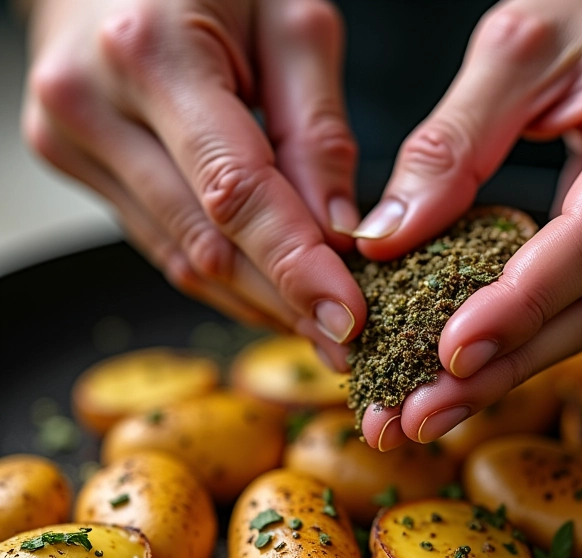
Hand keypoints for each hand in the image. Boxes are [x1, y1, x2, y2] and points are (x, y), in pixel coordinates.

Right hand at [23, 0, 365, 368]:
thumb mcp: (289, 20)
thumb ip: (316, 129)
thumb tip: (339, 232)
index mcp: (152, 51)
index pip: (235, 192)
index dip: (295, 266)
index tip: (348, 318)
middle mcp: (94, 104)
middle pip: (206, 243)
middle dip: (283, 303)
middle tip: (345, 343)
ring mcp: (73, 141)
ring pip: (182, 258)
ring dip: (256, 301)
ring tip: (316, 328)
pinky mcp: (78, 165)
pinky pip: (164, 244)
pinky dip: (223, 277)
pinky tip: (268, 296)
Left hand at [354, 0, 581, 449]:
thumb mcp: (517, 48)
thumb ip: (451, 143)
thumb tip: (386, 236)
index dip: (521, 305)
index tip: (449, 353)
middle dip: (506, 368)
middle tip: (423, 416)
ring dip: (514, 371)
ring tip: (435, 410)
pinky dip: (535, 340)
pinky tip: (480, 368)